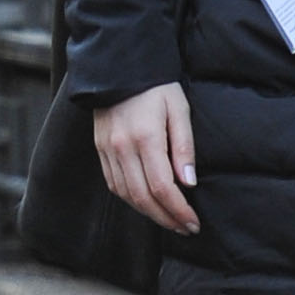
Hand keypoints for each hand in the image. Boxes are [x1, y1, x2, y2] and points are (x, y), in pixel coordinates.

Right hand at [93, 83, 199, 234]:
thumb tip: (188, 183)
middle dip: (166, 218)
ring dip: (149, 213)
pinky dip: (131, 199)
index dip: (179, 211)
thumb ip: (184, 147)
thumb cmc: (156, 86)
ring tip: (169, 219)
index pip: (162, 187)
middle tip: (185, 228)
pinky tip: (146, 202)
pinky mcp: (100, 148)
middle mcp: (122, 147)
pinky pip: (113, 183)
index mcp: (145, 137)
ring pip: (126, 195)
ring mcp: (107, 149)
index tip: (193, 223)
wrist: (118, 65)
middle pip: (143, 198)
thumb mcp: (178, 109)